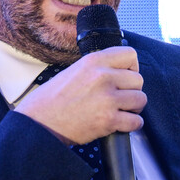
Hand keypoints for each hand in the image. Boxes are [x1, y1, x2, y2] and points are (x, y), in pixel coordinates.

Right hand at [15, 46, 146, 145]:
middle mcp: (102, 77)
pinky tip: (120, 124)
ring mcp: (107, 98)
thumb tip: (118, 71)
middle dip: (132, 90)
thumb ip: (96, 68)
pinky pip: (136, 121)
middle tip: (120, 98)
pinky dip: (131, 125)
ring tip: (120, 111)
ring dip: (133, 108)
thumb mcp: (73, 71)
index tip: (126, 77)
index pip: (130, 55)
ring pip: (140, 99)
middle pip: (138, 79)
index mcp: (93, 61)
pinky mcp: (109, 120)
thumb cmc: (51, 101)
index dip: (131, 67)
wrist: (39, 124)